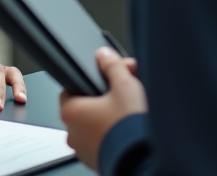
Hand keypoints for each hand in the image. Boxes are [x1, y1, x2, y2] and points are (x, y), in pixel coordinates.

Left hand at [59, 48, 146, 169]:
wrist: (144, 162)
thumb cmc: (129, 129)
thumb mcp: (124, 86)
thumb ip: (112, 66)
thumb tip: (104, 55)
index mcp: (71, 112)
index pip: (71, 88)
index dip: (91, 80)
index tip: (106, 78)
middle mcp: (72, 133)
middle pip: (87, 105)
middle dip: (107, 95)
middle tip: (128, 90)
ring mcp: (84, 150)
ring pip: (95, 124)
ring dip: (111, 115)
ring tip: (133, 109)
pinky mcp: (98, 161)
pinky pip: (103, 141)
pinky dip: (114, 133)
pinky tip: (131, 128)